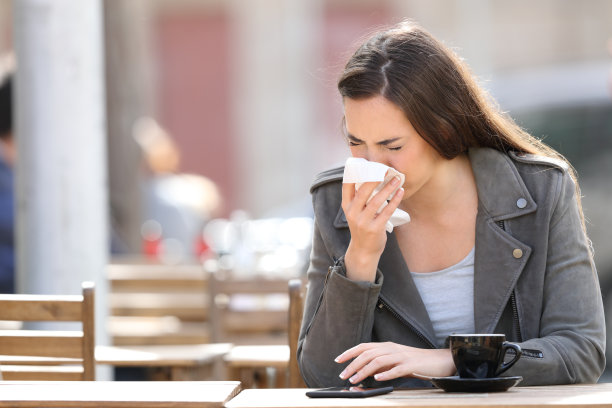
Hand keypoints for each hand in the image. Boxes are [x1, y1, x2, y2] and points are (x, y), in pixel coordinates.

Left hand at [335, 342, 455, 383]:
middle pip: (368, 354)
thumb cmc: (415, 362)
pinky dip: (386, 373)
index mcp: (387, 346)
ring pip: (378, 361)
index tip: (338, 360)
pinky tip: (377, 378)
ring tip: (355, 380)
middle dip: (353, 364)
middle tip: (343, 375)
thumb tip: (364, 371)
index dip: (349, 352)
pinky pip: (397, 369)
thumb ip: (381, 363)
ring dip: (364, 371)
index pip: (364, 347)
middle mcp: (392, 348)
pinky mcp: (411, 365)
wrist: (439, 361)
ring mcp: (401, 356)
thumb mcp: (395, 360)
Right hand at [342, 176, 403, 281]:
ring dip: (388, 188)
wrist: (363, 251)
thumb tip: (372, 177)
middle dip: (376, 178)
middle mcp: (352, 212)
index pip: (347, 185)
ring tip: (397, 179)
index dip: (355, 172)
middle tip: (386, 169)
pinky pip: (387, 211)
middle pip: (363, 190)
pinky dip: (395, 200)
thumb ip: (359, 198)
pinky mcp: (374, 228)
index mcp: (346, 206)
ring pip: (377, 200)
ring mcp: (363, 221)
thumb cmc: (362, 227)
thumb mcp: (355, 212)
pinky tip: (400, 192)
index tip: (366, 163)